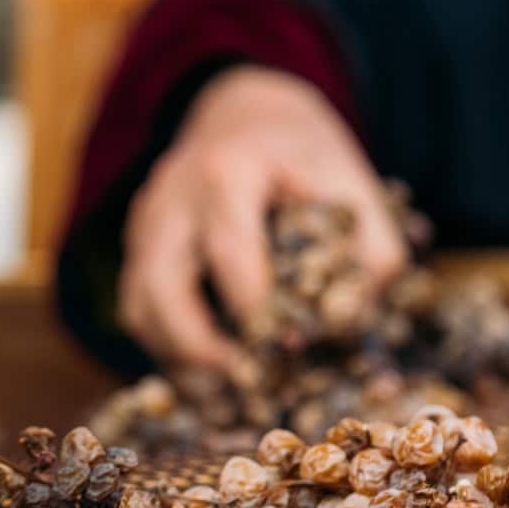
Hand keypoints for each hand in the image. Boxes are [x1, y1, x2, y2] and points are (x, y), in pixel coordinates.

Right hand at [118, 66, 405, 372]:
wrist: (245, 113)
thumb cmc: (301, 153)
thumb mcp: (351, 180)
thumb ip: (371, 248)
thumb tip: (358, 322)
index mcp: (228, 170)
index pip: (230, 252)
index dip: (259, 312)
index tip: (294, 353)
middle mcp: (173, 196)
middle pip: (163, 287)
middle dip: (200, 349)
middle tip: (247, 385)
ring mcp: (147, 222)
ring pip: (139, 305)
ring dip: (179, 359)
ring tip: (228, 394)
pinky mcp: (137, 246)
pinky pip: (138, 308)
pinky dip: (169, 348)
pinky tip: (210, 374)